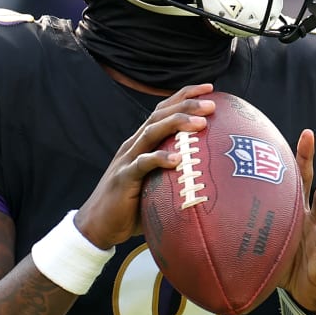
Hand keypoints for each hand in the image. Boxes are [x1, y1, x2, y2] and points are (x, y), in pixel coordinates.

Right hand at [75, 84, 215, 248]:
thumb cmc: (134, 207)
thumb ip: (179, 175)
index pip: (163, 111)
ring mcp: (127, 160)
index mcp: (143, 142)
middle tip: (212, 104)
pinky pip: (142, 164)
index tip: (210, 89)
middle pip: (160, 115)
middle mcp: (134, 145)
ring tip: (201, 123)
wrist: (99, 225)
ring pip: (151, 132)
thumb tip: (216, 179)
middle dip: (186, 105)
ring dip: (177, 124)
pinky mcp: (123, 178)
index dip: (184, 96)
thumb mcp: (159, 185)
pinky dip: (159, 159)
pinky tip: (177, 159)